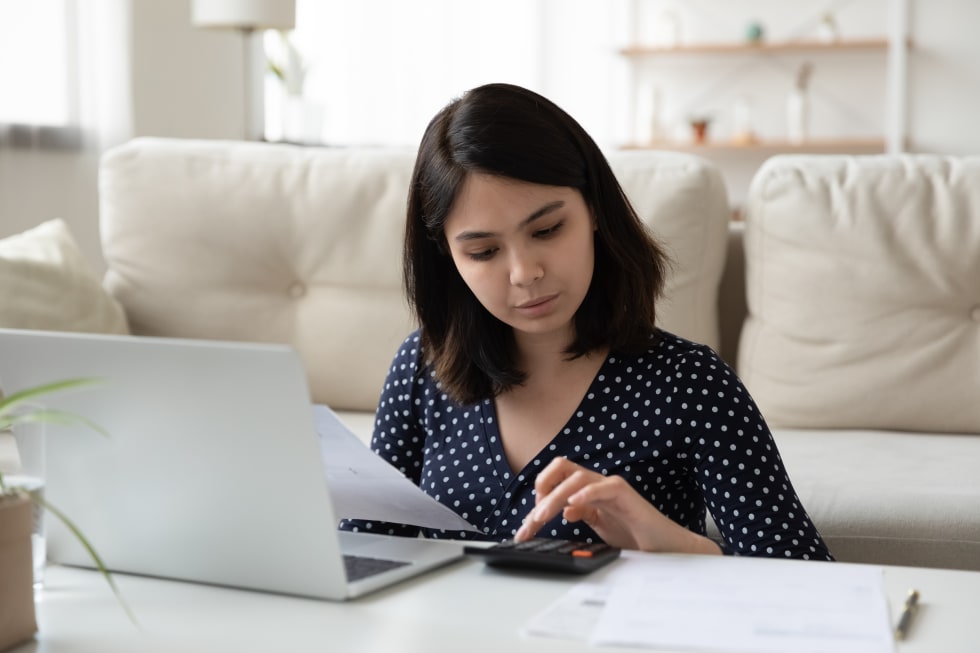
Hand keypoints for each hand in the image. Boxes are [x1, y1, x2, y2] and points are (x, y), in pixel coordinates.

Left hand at [514, 457, 720, 554]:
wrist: (664, 547)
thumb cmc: (634, 535)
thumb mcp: (598, 526)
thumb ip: (580, 515)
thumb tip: (562, 509)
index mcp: (587, 490)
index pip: (555, 481)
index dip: (537, 499)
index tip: (526, 526)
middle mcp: (596, 484)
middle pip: (561, 468)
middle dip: (541, 485)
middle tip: (533, 515)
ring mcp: (610, 487)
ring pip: (575, 478)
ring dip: (554, 496)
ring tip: (543, 515)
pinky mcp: (625, 495)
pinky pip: (603, 487)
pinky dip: (585, 493)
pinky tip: (572, 505)